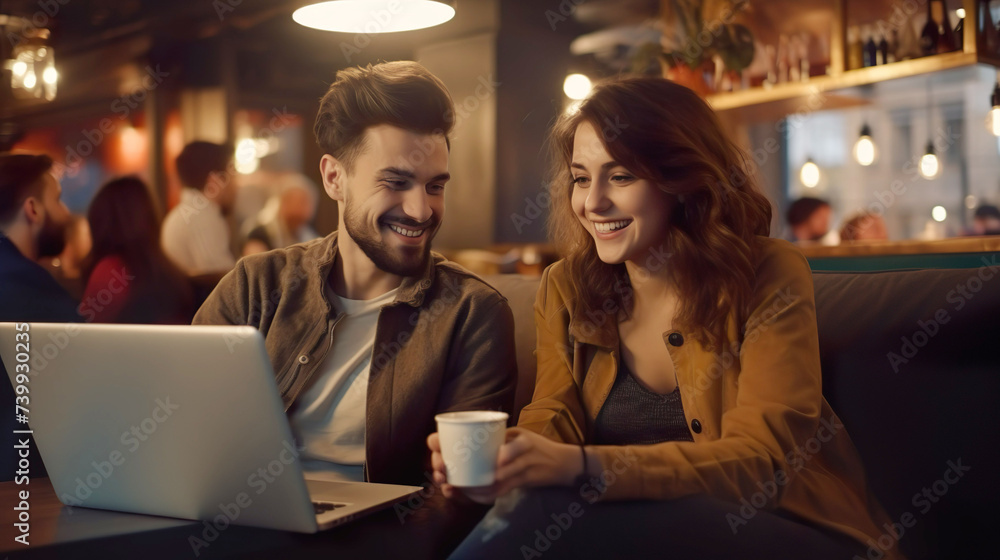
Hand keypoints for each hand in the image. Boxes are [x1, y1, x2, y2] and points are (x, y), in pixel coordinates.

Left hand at [427, 428, 584, 503]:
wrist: (564, 463)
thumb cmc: (538, 446)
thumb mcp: (518, 435)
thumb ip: (497, 437)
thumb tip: (466, 440)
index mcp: (509, 433)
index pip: (477, 433)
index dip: (453, 439)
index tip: (432, 443)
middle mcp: (515, 447)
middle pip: (478, 458)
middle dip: (456, 466)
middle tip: (441, 471)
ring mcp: (520, 465)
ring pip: (488, 479)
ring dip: (466, 485)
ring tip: (450, 486)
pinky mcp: (523, 480)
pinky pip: (499, 491)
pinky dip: (482, 495)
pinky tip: (468, 496)